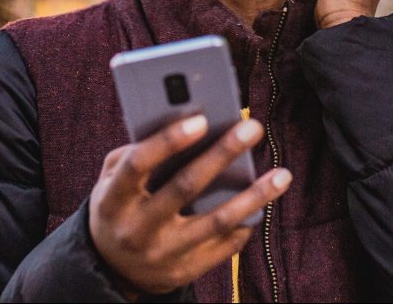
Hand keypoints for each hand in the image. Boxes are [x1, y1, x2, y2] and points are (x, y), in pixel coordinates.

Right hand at [88, 115, 292, 294]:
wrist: (112, 270)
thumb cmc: (118, 208)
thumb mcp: (110, 181)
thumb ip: (134, 153)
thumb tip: (182, 125)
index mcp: (112, 200)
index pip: (139, 165)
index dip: (168, 141)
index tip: (201, 119)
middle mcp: (137, 229)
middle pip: (185, 187)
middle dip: (222, 154)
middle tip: (253, 128)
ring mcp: (162, 254)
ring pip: (216, 221)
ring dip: (254, 196)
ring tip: (282, 174)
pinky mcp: (184, 272)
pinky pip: (224, 246)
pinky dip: (246, 223)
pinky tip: (263, 203)